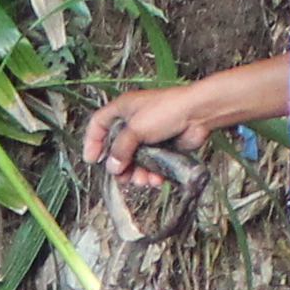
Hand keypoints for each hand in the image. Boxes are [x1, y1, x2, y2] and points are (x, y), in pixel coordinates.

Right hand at [80, 82, 207, 179]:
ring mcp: (148, 135)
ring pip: (135, 159)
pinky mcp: (162, 146)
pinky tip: (155, 179)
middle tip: (121, 177)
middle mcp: (134, 122)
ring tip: (142, 180)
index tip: (91, 160)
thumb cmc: (167, 110)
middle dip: (120, 165)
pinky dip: (152, 173)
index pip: (98, 124)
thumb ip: (121, 149)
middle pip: (117, 148)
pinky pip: (151, 164)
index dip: (92, 142)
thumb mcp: (136, 129)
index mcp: (123, 109)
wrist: (197, 113)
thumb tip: (112, 167)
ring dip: (137, 173)